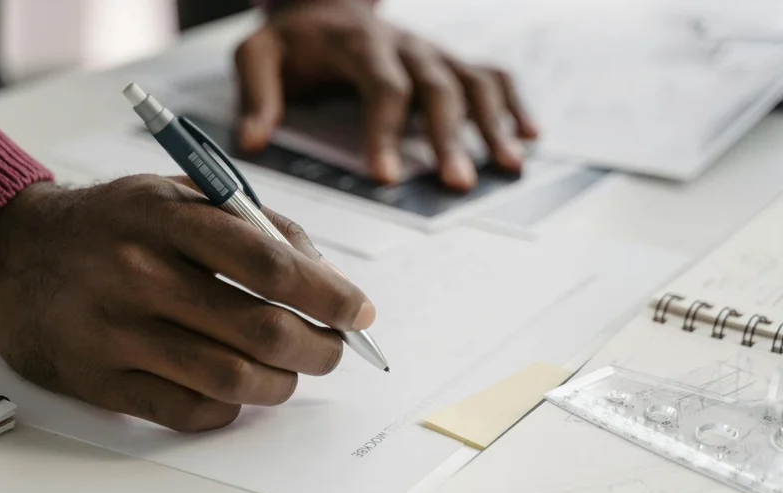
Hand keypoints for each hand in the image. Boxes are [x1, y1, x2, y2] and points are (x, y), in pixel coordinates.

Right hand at [0, 177, 376, 431]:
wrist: (10, 253)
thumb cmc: (112, 226)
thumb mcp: (175, 196)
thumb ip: (252, 226)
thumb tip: (327, 280)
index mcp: (167, 218)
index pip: (270, 264)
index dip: (328, 294)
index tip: (358, 312)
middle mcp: (139, 273)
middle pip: (261, 329)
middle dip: (318, 348)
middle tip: (332, 351)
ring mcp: (115, 332)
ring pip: (231, 379)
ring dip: (280, 384)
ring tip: (289, 374)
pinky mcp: (98, 381)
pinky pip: (188, 412)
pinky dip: (229, 410)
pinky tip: (235, 394)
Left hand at [234, 0, 537, 190]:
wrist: (326, 2)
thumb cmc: (295, 40)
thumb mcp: (259, 54)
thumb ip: (256, 95)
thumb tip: (252, 142)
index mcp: (359, 43)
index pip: (381, 87)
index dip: (385, 132)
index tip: (385, 178)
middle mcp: (405, 44)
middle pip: (437, 89)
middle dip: (450, 138)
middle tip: (457, 184)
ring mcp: (434, 51)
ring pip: (474, 82)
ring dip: (493, 125)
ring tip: (506, 168)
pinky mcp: (451, 60)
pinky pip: (493, 76)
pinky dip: (514, 104)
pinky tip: (530, 136)